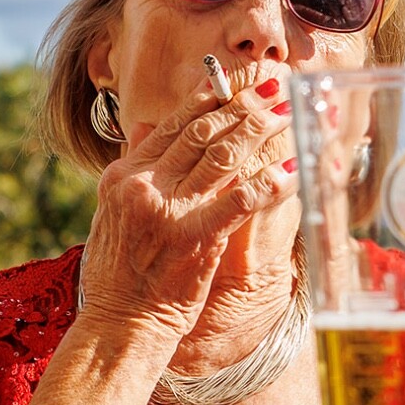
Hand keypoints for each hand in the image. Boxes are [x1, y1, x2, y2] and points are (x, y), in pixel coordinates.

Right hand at [79, 77, 297, 342]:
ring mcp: (168, 211)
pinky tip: (292, 168)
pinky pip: (241, 200)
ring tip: (287, 113)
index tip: (233, 81)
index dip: (208, 98)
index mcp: (124, 175)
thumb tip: (148, 125)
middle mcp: (143, 185)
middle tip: (272, 89)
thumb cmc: (120, 271)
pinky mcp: (194, 238)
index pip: (173, 125)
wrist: (118, 323)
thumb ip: (132, 165)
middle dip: (242, 106)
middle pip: (202, 133)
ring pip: (223, 156)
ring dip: (260, 131)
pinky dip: (270, 182)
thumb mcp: (113, 210)